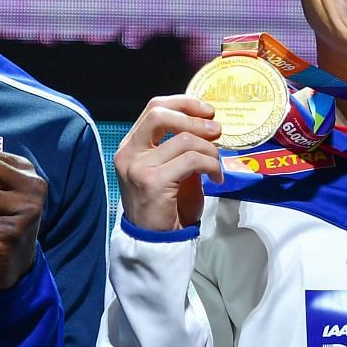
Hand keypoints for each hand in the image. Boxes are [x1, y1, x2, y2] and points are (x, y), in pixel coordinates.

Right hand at [115, 94, 224, 232]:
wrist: (156, 243)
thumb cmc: (166, 207)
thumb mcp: (172, 170)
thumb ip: (182, 147)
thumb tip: (208, 126)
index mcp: (131, 146)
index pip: (154, 108)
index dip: (183, 103)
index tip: (207, 111)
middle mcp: (129, 153)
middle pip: (160, 114)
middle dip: (194, 118)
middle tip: (216, 131)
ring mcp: (138, 167)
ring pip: (183, 140)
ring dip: (210, 151)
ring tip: (217, 166)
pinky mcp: (153, 182)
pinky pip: (192, 161)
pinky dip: (211, 166)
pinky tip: (216, 179)